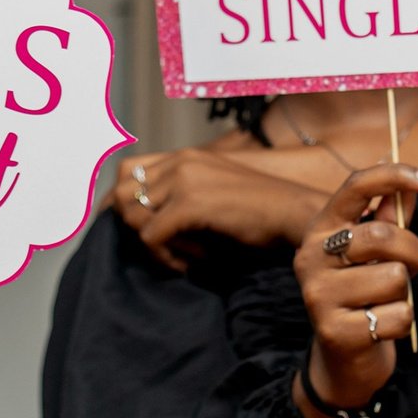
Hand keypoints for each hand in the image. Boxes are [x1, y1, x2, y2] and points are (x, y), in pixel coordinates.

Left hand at [111, 146, 330, 270]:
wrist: (297, 215)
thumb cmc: (263, 214)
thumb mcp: (216, 194)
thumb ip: (183, 196)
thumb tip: (143, 219)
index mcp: (186, 157)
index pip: (127, 171)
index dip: (119, 202)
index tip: (133, 230)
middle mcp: (181, 161)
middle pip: (121, 192)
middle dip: (133, 224)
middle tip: (162, 246)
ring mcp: (185, 179)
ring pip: (133, 215)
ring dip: (153, 242)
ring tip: (184, 254)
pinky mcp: (190, 203)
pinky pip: (152, 236)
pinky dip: (167, 256)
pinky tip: (194, 261)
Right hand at [292, 163, 417, 414]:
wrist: (342, 362)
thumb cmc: (364, 296)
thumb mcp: (375, 254)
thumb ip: (391, 217)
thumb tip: (417, 184)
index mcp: (321, 229)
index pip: (356, 186)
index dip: (397, 176)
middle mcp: (310, 257)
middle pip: (384, 236)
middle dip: (414, 253)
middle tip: (410, 270)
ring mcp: (318, 295)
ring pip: (394, 278)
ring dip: (404, 294)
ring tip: (384, 302)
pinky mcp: (334, 332)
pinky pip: (398, 315)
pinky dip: (402, 323)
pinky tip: (381, 327)